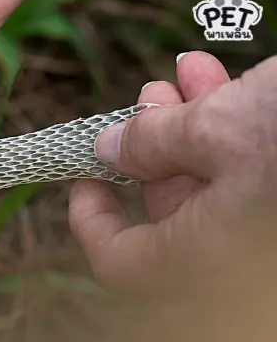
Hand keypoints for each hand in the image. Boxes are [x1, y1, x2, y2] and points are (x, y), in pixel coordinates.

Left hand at [69, 51, 276, 295]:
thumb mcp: (219, 126)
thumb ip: (152, 142)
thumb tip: (110, 149)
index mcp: (204, 258)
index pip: (118, 263)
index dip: (90, 219)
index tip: (82, 176)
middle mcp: (233, 260)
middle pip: (167, 215)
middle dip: (150, 150)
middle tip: (146, 101)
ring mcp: (261, 238)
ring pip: (211, 188)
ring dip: (189, 129)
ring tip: (183, 78)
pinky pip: (248, 180)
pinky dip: (231, 134)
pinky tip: (224, 82)